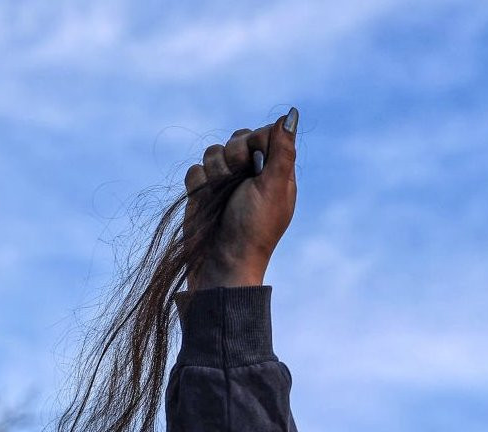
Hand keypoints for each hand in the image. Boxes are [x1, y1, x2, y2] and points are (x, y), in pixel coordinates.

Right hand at [184, 108, 298, 289]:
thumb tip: (292, 114)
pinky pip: (195, 169)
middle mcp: (252, 173)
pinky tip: (206, 201)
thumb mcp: (274, 187)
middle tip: (241, 182)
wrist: (222, 262)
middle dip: (234, 157)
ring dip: (216, 174)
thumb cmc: (254, 227)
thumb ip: (282, 151)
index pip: (265, 133)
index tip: (256, 160)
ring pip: (213, 151)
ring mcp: (226, 182)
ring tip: (223, 198)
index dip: (257, 141)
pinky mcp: (202, 190)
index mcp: (275, 172)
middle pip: (238, 137)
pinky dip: (199, 184)